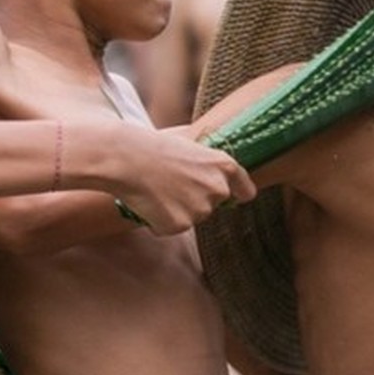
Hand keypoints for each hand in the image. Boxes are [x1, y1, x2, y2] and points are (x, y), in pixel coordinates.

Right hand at [106, 125, 255, 235]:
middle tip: (171, 183)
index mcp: (224, 166)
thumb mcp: (190, 146)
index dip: (239, 194)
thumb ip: (207, 165)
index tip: (238, 197)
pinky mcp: (181, 225)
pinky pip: (170, 229)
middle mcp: (218, 189)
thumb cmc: (154, 147)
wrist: (128, 158)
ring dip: (175, 211)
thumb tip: (214, 176)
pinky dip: (158, 221)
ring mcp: (200, 209)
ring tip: (156, 189)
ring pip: (191, 218)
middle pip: (212, 205)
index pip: (245, 190)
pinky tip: (149, 202)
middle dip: (195, 200)